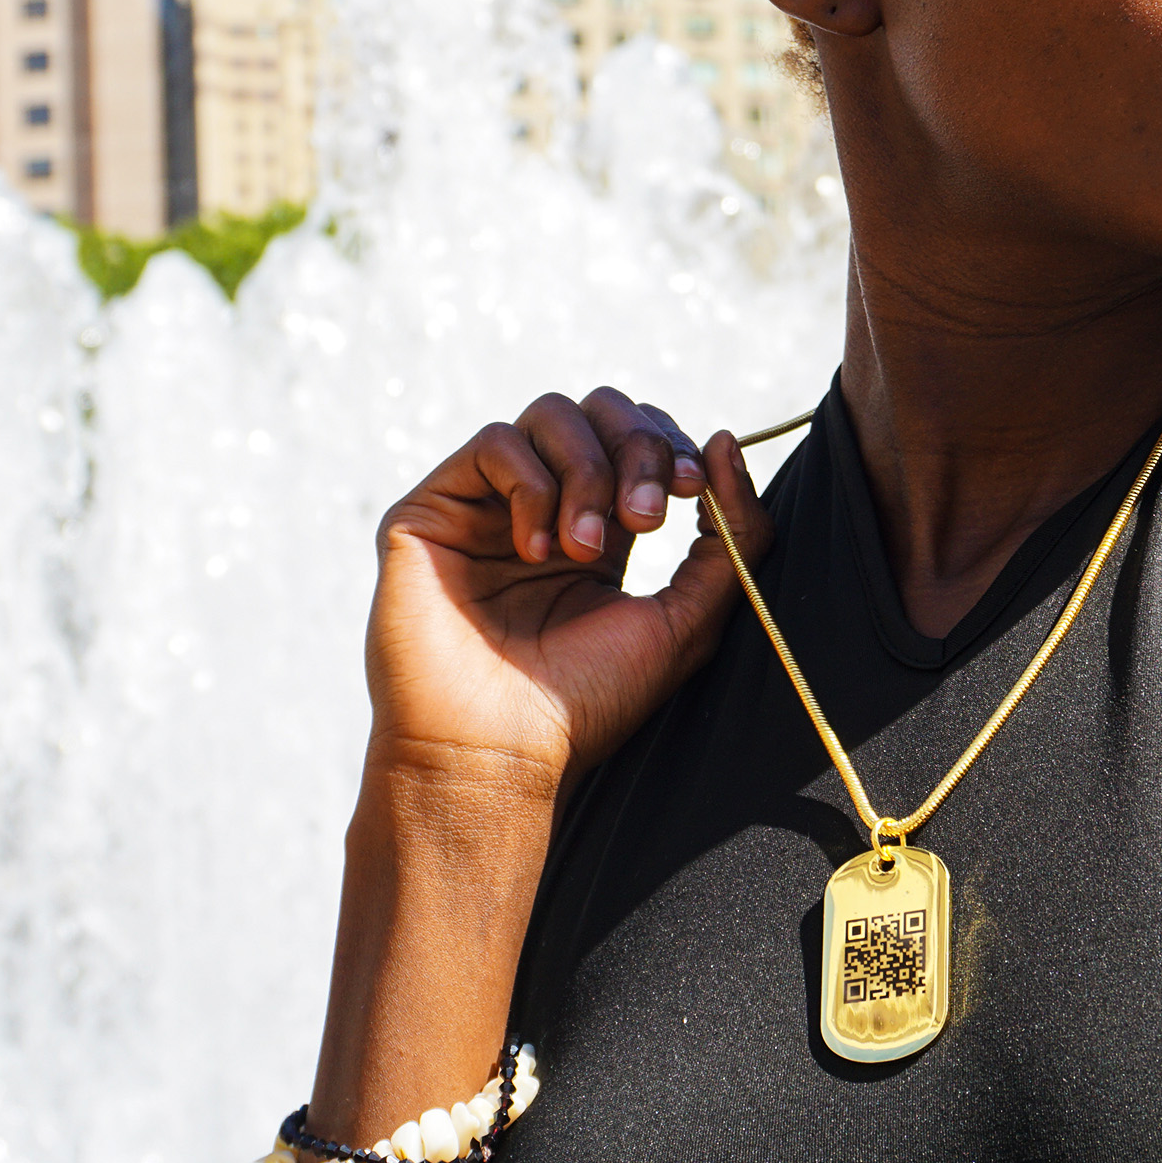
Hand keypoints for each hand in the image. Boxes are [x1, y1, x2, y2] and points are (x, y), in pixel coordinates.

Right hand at [368, 388, 775, 788]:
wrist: (499, 752)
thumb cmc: (587, 701)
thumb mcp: (686, 620)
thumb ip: (729, 539)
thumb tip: (728, 442)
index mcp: (599, 533)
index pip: (639, 440)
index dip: (671, 445)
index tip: (693, 490)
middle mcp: (540, 510)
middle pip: (600, 409)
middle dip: (639, 446)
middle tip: (648, 517)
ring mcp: (484, 507)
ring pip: (551, 414)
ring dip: (588, 470)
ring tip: (588, 548)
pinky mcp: (431, 510)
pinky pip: (495, 444)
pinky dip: (532, 485)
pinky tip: (536, 551)